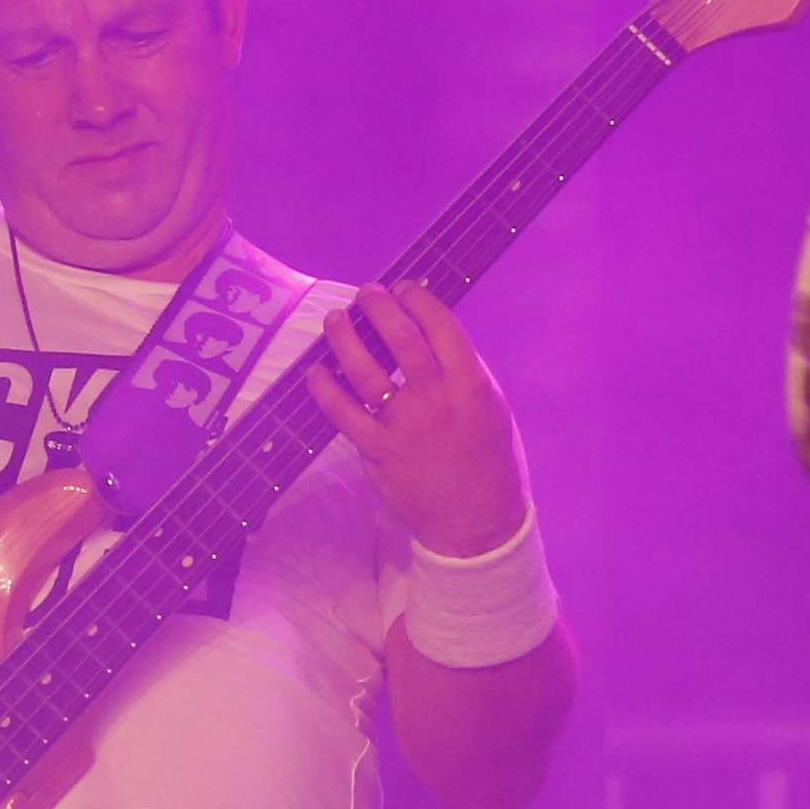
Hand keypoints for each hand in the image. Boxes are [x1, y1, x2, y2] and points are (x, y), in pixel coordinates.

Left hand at [306, 284, 525, 554]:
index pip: (440, 325)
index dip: (417, 299)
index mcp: (471, 385)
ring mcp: (403, 426)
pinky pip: (342, 414)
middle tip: (365, 294)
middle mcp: (436, 400)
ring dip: (345, 337)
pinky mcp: (378, 452)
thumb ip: (463, 370)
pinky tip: (318, 372)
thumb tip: (428, 331)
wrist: (477, 520)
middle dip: (378, 307)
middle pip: (400, 338)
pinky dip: (325, 389)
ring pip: (364, 369)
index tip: (404, 288)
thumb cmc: (489, 458)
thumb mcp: (491, 406)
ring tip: (335, 320)